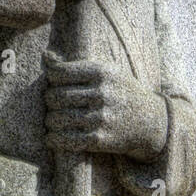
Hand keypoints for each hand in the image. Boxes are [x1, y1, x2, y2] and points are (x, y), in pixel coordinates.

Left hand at [43, 54, 167, 161]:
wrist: (151, 120)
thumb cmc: (122, 91)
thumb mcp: (106, 71)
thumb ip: (75, 66)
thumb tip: (44, 56)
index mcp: (101, 72)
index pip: (60, 73)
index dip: (51, 79)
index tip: (53, 84)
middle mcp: (101, 93)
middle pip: (57, 96)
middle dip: (49, 101)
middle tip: (50, 103)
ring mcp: (101, 117)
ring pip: (59, 119)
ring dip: (49, 121)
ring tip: (51, 120)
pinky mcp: (100, 139)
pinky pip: (67, 140)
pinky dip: (54, 139)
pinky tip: (50, 138)